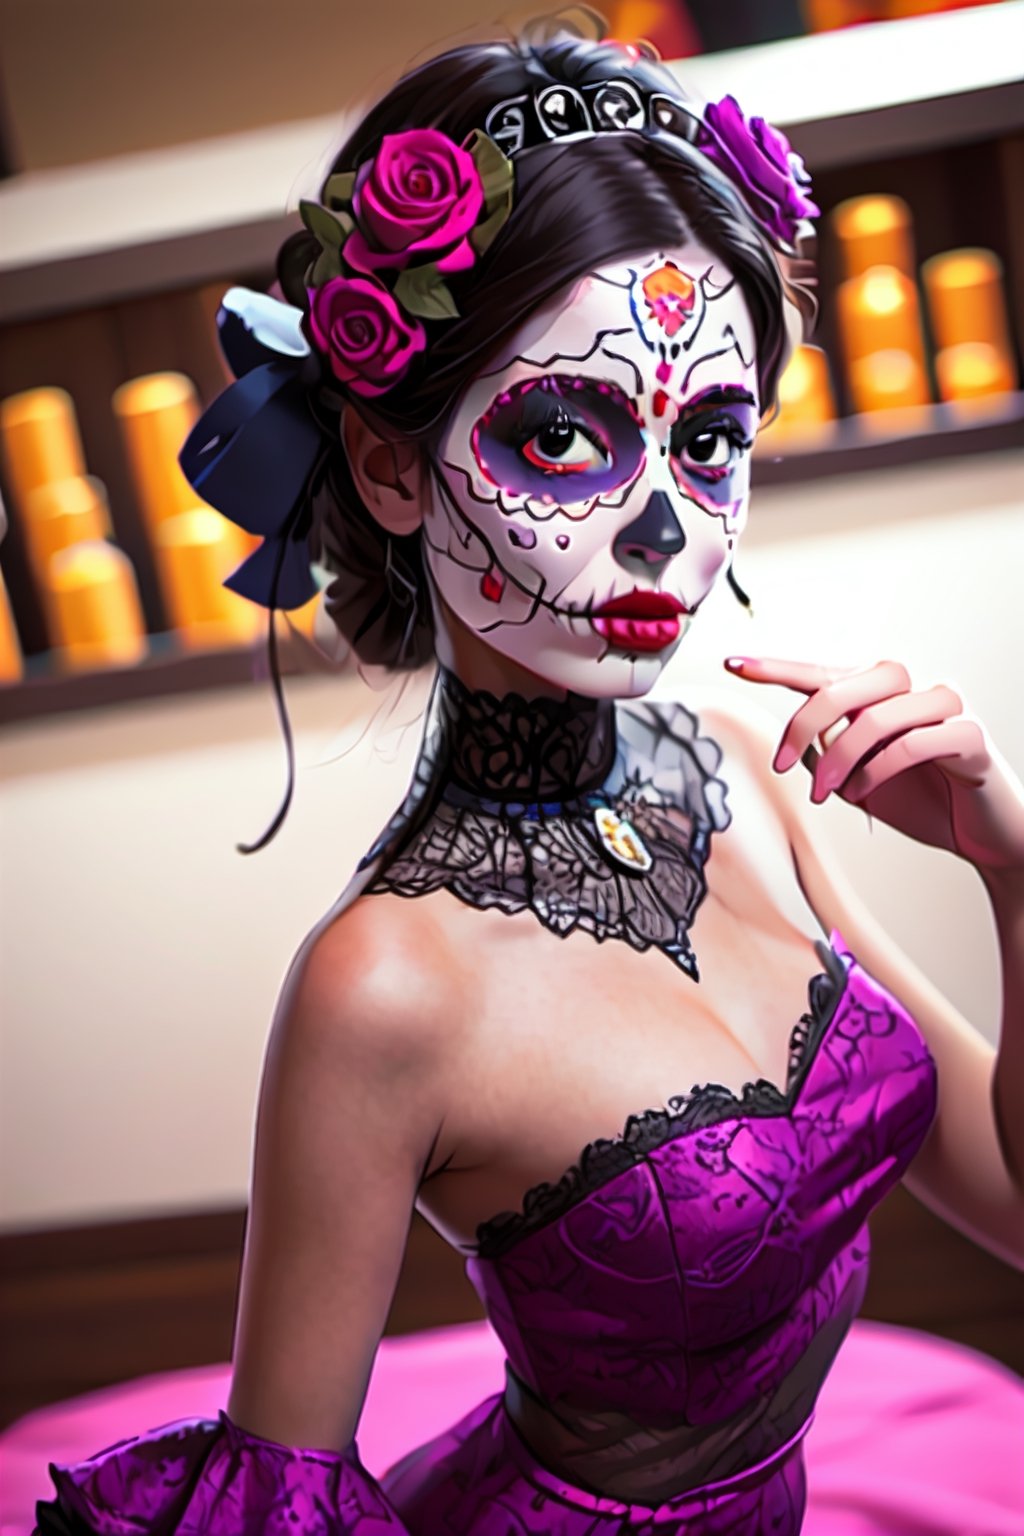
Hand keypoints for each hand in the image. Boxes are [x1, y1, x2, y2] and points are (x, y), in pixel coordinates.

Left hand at [724, 656, 1023, 873]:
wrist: (983, 837)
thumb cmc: (923, 800)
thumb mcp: (857, 776)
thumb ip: (827, 750)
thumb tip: (793, 737)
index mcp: (882, 695)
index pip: (823, 672)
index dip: (777, 666)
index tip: (734, 664)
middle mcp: (913, 690)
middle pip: (847, 684)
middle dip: (804, 725)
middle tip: (780, 767)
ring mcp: (946, 709)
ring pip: (879, 713)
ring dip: (841, 758)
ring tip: (830, 795)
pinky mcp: (971, 737)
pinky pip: (917, 741)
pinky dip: (880, 769)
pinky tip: (865, 792)